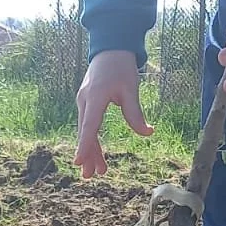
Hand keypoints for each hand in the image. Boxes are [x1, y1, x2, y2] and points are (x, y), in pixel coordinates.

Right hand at [75, 50, 153, 177]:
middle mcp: (85, 101)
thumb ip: (135, 113)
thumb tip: (147, 133)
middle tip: (90, 176)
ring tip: (98, 170)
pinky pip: (88, 124)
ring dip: (91, 150)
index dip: (84, 145)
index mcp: (95, 98)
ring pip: (86, 130)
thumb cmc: (120, 66)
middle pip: (86, 132)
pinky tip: (96, 152)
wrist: (109, 48)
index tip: (78, 161)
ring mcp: (84, 102)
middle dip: (88, 155)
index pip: (89, 126)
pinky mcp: (87, 102)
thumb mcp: (131, 89)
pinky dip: (91, 139)